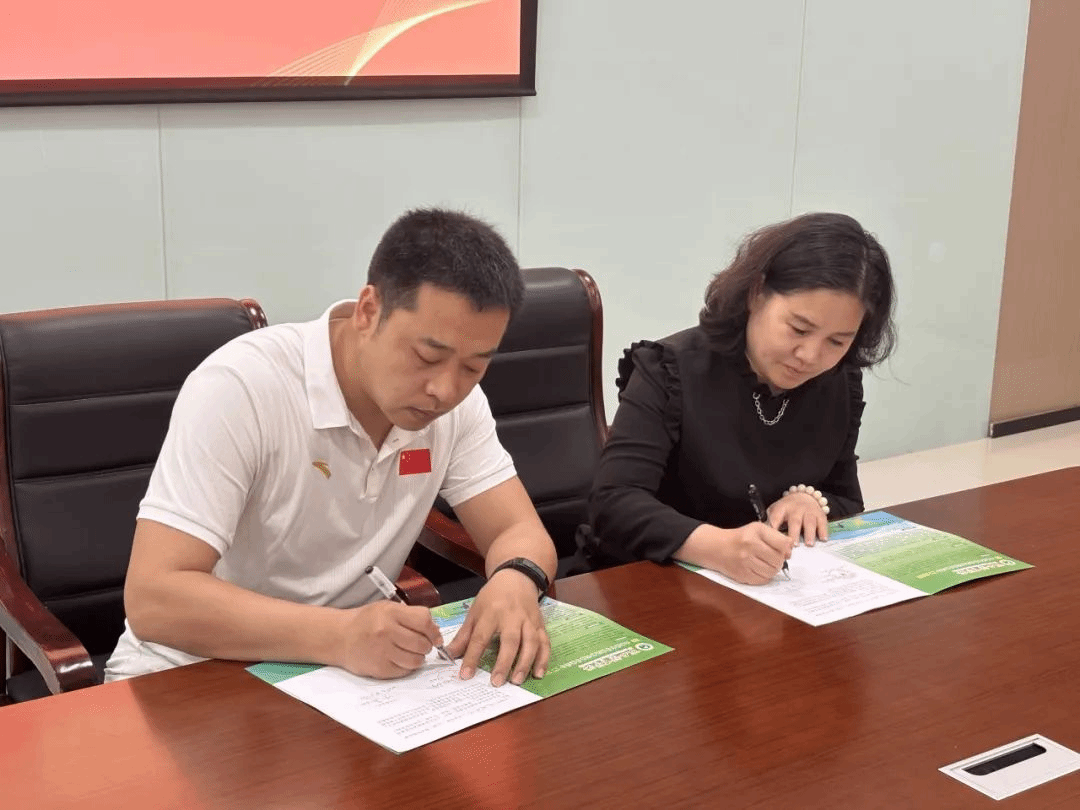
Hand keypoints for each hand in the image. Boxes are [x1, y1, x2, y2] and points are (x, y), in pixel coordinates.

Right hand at [336, 600, 443, 678]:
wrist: (339, 637)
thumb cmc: (366, 621)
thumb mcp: (387, 608)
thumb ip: (410, 616)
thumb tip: (435, 631)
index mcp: (390, 612)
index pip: (424, 621)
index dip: (434, 630)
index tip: (435, 636)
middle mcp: (386, 631)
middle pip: (423, 643)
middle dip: (427, 646)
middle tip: (421, 645)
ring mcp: (382, 651)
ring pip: (416, 660)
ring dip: (418, 658)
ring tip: (410, 653)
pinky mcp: (379, 668)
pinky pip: (404, 671)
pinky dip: (406, 667)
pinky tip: (399, 659)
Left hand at [446, 569, 549, 686]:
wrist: (516, 578)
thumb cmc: (493, 597)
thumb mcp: (475, 611)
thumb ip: (464, 636)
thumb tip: (449, 655)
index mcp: (491, 613)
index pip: (480, 637)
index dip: (472, 657)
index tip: (465, 675)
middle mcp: (512, 617)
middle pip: (510, 640)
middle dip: (504, 662)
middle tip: (497, 682)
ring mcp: (528, 621)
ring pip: (530, 643)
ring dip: (525, 663)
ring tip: (517, 681)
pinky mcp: (540, 625)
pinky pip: (545, 643)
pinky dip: (543, 659)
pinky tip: (538, 674)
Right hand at [710, 522, 793, 584]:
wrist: (716, 547)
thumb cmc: (740, 538)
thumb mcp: (758, 530)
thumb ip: (777, 537)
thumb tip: (790, 550)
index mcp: (756, 531)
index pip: (783, 544)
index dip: (786, 549)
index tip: (782, 549)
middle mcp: (750, 545)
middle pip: (778, 560)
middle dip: (778, 560)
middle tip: (771, 557)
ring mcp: (745, 561)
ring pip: (772, 572)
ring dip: (772, 569)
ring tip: (765, 563)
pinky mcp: (742, 574)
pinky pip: (763, 580)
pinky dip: (764, 576)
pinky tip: (758, 569)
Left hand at [768, 491, 828, 545]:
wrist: (804, 496)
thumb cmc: (787, 508)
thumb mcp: (775, 510)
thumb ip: (770, 522)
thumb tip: (763, 536)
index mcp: (782, 508)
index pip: (776, 517)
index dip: (774, 527)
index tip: (773, 538)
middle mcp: (796, 509)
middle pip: (795, 521)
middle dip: (794, 533)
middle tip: (793, 545)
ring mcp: (809, 511)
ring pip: (809, 522)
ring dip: (809, 533)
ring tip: (808, 544)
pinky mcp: (820, 514)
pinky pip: (822, 522)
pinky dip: (823, 531)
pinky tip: (823, 539)